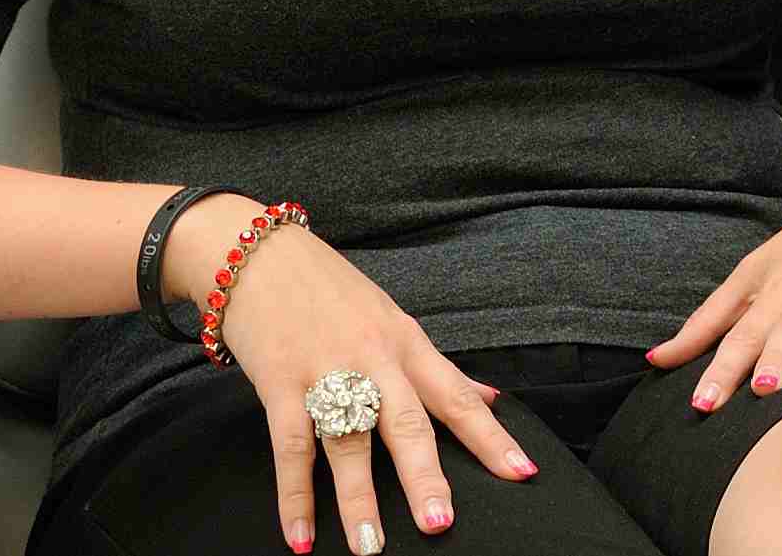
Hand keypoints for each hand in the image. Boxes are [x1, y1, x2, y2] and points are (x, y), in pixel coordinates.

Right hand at [166, 194, 536, 553]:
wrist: (259, 254)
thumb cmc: (330, 290)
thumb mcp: (393, 318)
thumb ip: (438, 366)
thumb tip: (491, 396)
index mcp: (407, 343)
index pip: (457, 396)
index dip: (491, 436)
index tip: (522, 472)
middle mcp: (374, 358)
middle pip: (406, 422)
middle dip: (426, 476)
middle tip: (441, 523)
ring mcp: (325, 370)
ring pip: (347, 441)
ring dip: (358, 499)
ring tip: (370, 547)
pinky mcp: (279, 382)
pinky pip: (290, 447)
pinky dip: (294, 496)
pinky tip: (300, 537)